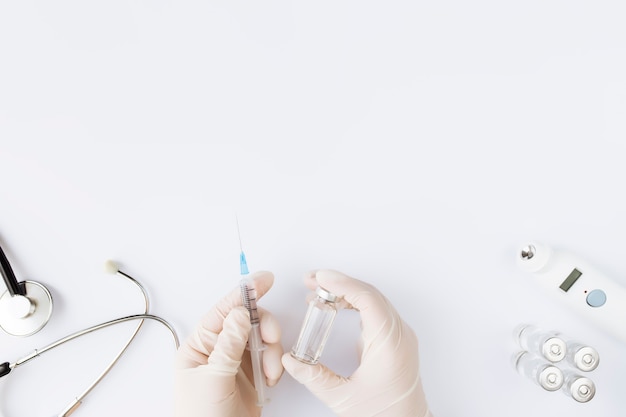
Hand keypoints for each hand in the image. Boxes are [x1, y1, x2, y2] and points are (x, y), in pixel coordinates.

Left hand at [175, 271, 282, 416]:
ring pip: (262, 339)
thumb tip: (240, 313)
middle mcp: (217, 350)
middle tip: (272, 338)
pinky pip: (270, 358)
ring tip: (268, 373)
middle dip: (264, 328)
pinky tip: (269, 380)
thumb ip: (227, 344)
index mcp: (199, 346)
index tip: (264, 280)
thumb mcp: (213, 379)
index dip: (244, 293)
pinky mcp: (251, 376)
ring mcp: (235, 363)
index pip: (222, 310)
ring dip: (271, 353)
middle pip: (248, 321)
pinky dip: (275, 366)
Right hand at [282, 269, 431, 416]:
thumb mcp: (343, 398)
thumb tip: (291, 361)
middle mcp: (399, 334)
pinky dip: (354, 303)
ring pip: (373, 299)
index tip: (320, 278)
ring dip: (345, 292)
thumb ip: (314, 377)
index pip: (368, 298)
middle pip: (369, 294)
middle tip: (311, 280)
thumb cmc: (386, 416)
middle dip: (338, 283)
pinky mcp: (395, 340)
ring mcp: (399, 336)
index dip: (342, 284)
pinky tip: (336, 305)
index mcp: (390, 343)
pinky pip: (375, 310)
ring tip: (318, 291)